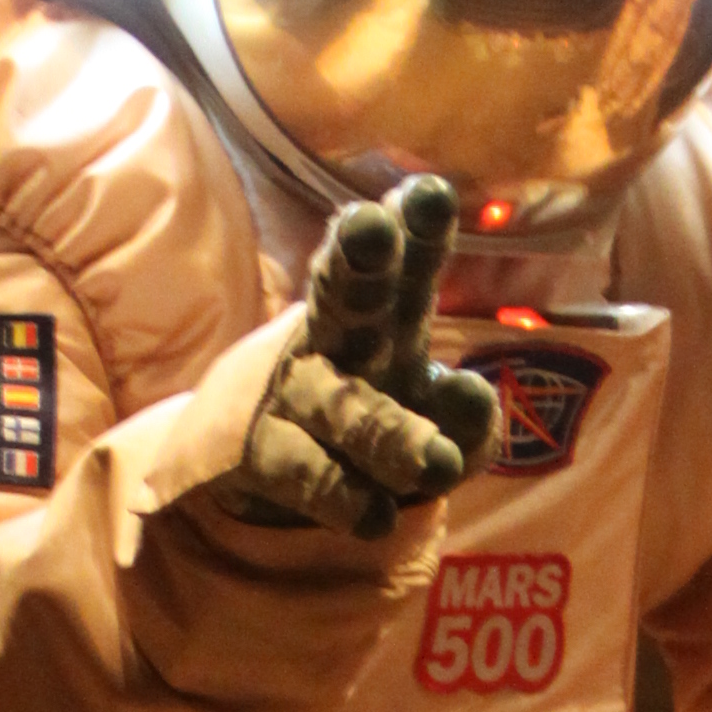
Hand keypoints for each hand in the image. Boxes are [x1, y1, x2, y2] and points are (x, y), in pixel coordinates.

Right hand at [208, 176, 501, 540]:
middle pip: (348, 295)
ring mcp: (293, 396)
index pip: (404, 266)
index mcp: (381, 315)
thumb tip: (473, 398)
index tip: (429, 193)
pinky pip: (308, 475)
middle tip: (368, 228)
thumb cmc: (361, 417)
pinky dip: (344, 497)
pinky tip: (373, 518)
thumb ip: (464, 417)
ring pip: (343, 407)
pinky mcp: (259, 453)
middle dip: (362, 261)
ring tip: (436, 465)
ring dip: (389, 432)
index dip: (417, 230)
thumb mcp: (421, 411)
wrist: (238, 458)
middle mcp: (335, 342)